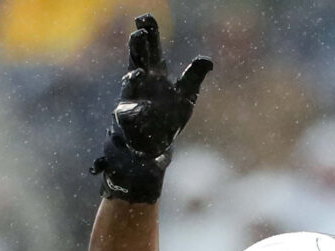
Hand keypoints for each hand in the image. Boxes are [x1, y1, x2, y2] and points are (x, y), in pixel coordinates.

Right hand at [94, 13, 210, 200]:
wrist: (150, 147)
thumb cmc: (165, 117)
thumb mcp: (185, 97)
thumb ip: (193, 77)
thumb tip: (208, 60)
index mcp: (154, 75)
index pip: (151, 50)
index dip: (149, 35)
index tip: (145, 19)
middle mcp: (141, 84)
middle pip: (138, 62)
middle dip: (138, 49)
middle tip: (139, 33)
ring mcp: (132, 101)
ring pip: (130, 86)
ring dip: (133, 79)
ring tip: (138, 74)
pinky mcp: (126, 121)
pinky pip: (127, 115)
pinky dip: (131, 113)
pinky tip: (137, 112)